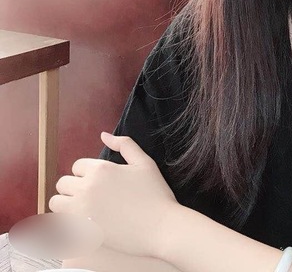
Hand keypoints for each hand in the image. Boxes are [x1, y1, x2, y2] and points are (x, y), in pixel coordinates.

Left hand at [49, 132, 178, 257]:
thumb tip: (103, 134)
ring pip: (56, 203)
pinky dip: (67, 222)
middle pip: (63, 183)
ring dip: (65, 204)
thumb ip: (124, 144)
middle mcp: (86, 188)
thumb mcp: (144, 162)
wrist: (161, 227)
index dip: (87, 172)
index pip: (77, 166)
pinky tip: (85, 223)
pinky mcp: (80, 232)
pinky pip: (61, 224)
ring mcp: (81, 211)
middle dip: (74, 187)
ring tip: (82, 208)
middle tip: (91, 195)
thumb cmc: (155, 193)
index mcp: (101, 169)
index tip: (99, 182)